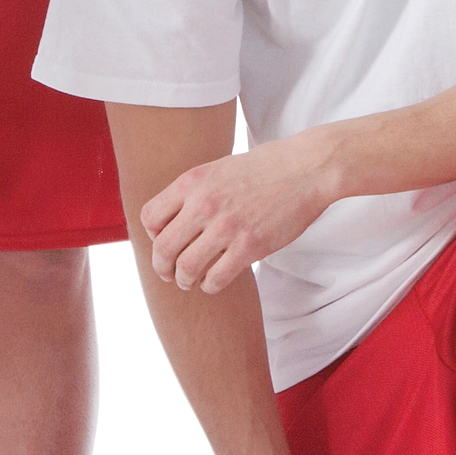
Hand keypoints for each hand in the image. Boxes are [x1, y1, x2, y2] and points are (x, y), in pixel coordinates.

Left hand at [143, 133, 338, 292]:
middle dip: (162, 267)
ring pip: (186, 268)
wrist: (305, 169)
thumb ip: (193, 192)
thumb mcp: (218, 169)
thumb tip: (171, 220)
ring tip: (189, 281)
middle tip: (168, 274)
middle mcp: (204, 203)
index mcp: (193, 181)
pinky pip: (216, 278)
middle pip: (163, 248)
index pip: (150, 217)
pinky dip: (209, 285)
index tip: (165, 241)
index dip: (152, 235)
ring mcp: (227, 226)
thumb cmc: (263, 168)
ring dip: (184, 281)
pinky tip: (213, 281)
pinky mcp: (250, 246)